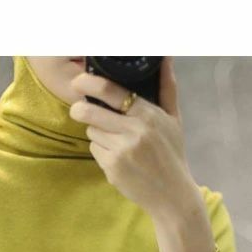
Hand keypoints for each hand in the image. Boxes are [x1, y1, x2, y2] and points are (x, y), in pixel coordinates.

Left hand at [68, 57, 197, 217]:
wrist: (171, 194)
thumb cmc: (172, 153)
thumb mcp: (173, 119)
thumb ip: (167, 88)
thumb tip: (166, 57)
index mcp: (148, 115)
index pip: (112, 92)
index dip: (90, 84)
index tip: (78, 81)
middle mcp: (133, 131)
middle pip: (91, 112)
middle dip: (79, 109)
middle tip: (77, 109)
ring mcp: (120, 151)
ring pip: (92, 132)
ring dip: (97, 133)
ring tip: (114, 139)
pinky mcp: (111, 168)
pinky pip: (95, 150)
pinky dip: (101, 151)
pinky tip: (117, 157)